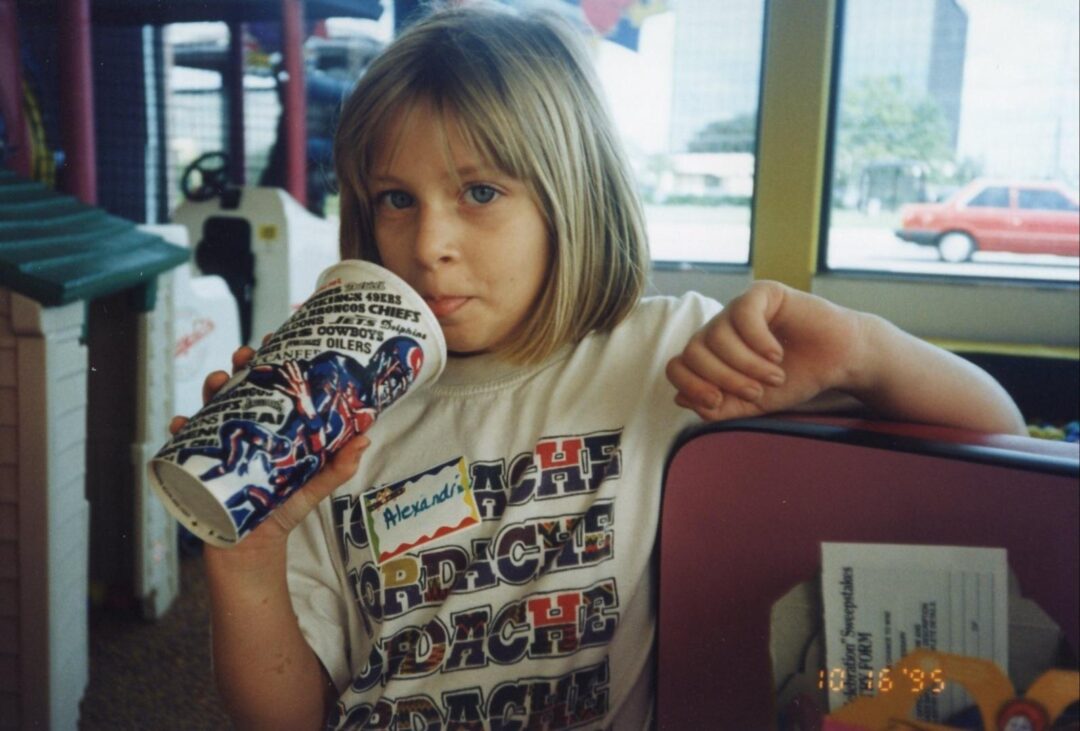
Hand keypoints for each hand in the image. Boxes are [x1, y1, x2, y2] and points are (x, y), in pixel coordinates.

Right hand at [169, 343, 368, 559]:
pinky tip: (182, 422)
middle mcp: (246, 428)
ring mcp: (222, 443)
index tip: (276, 340)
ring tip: (219, 380)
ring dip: (212, 388)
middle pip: (241, 387)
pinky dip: (181, 429)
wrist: (252, 547)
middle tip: (247, 356)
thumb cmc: (283, 510)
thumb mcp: (315, 485)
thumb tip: (365, 437)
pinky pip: (184, 442)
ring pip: (212, 406)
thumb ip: (339, 466)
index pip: (273, 386)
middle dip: (242, 365)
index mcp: (274, 426)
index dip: (272, 361)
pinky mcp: (200, 463)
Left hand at [666, 281, 865, 420]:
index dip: (690, 386)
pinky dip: (758, 341)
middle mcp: (719, 329)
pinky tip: (777, 353)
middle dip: (723, 379)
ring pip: (716, 337)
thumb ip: (718, 407)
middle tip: (757, 391)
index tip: (718, 401)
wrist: (838, 361)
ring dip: (747, 365)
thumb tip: (679, 399)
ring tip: (776, 375)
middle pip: (692, 352)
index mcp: (712, 355)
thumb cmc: (796, 378)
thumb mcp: (753, 404)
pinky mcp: (760, 292)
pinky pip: (742, 315)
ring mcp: (737, 309)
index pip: (677, 366)